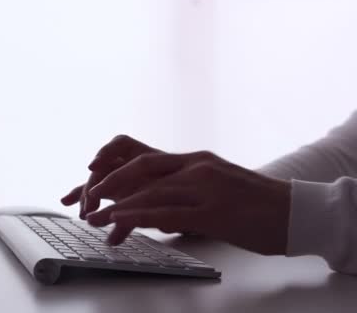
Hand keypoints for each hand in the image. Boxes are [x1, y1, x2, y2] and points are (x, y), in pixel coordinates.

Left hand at [61, 136, 291, 254]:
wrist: (293, 210)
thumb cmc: (252, 202)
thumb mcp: (212, 186)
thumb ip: (182, 189)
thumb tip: (151, 204)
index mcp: (194, 160)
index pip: (144, 157)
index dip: (115, 165)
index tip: (91, 175)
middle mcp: (196, 167)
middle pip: (140, 168)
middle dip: (108, 183)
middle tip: (85, 198)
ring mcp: (205, 187)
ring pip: (150, 192)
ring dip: (116, 206)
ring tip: (92, 217)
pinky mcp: (214, 211)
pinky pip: (168, 213)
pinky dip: (140, 217)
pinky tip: (121, 222)